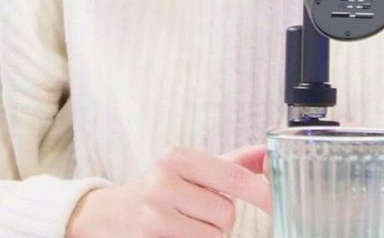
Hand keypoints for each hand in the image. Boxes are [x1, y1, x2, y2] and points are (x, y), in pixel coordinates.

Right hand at [67, 145, 270, 236]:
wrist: (107, 216)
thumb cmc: (156, 190)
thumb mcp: (188, 169)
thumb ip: (231, 163)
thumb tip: (269, 153)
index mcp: (176, 157)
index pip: (233, 176)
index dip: (261, 193)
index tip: (276, 204)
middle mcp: (163, 181)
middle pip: (226, 213)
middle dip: (221, 220)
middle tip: (197, 213)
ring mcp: (154, 214)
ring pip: (214, 236)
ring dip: (208, 236)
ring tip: (185, 225)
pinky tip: (175, 234)